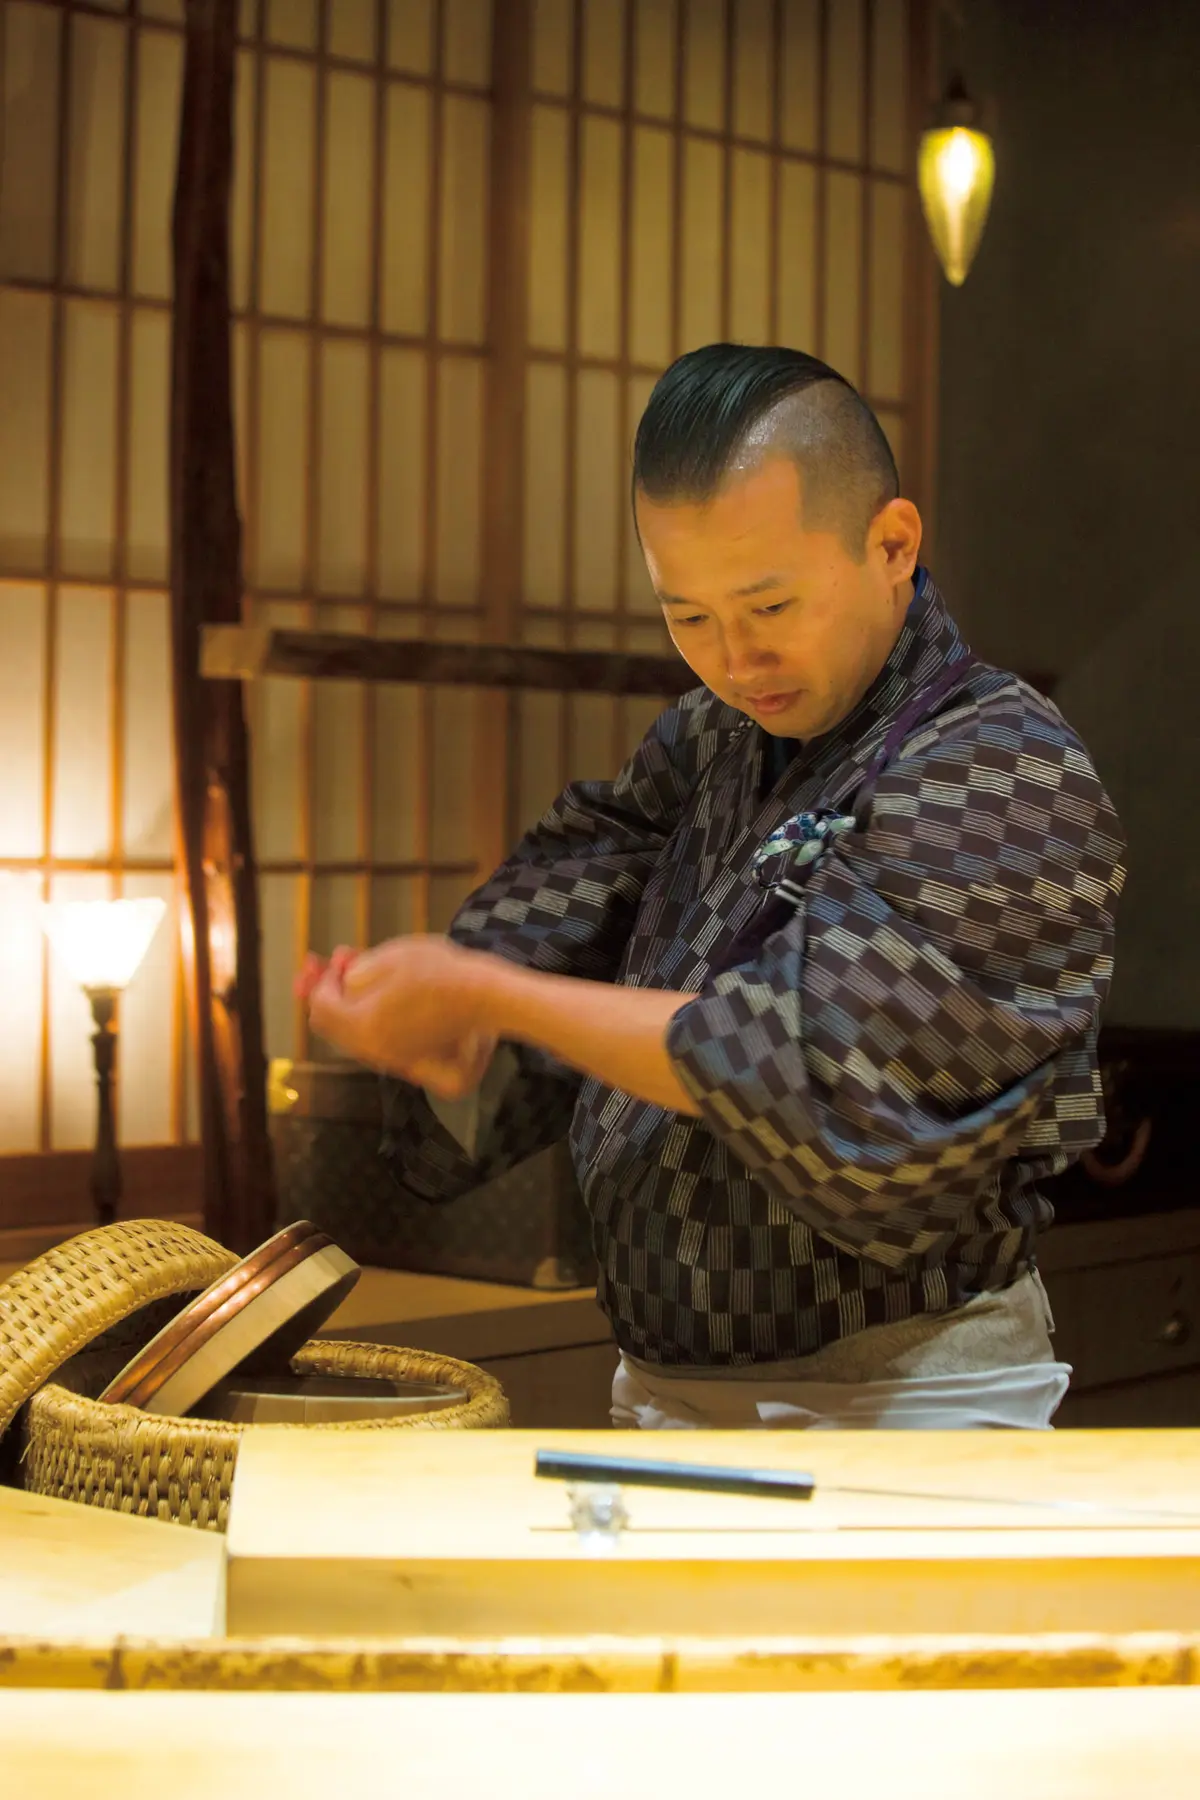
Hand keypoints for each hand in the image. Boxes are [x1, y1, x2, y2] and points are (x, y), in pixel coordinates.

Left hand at [303, 935, 497, 1097]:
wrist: (485, 997)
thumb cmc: (439, 972)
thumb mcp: (387, 959)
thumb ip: (354, 974)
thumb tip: (344, 984)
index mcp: (362, 1026)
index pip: (320, 1007)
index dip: (321, 980)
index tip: (335, 958)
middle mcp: (372, 1050)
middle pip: (332, 1026)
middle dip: (330, 992)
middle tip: (337, 963)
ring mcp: (392, 1059)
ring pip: (353, 1035)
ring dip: (350, 1005)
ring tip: (362, 974)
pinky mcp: (411, 1061)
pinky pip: (376, 1042)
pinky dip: (370, 1019)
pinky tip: (383, 997)